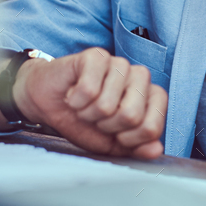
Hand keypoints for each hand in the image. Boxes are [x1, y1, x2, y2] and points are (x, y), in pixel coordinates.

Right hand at [12, 48, 165, 158]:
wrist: (49, 104)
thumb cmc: (82, 121)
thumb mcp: (111, 144)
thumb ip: (136, 148)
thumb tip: (156, 149)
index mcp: (149, 98)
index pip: (152, 127)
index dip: (129, 139)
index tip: (116, 135)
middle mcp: (139, 77)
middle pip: (131, 116)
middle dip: (106, 126)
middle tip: (97, 118)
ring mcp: (119, 63)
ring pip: (108, 104)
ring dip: (88, 113)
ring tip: (84, 106)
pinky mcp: (97, 56)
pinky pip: (89, 89)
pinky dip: (76, 100)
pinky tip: (74, 95)